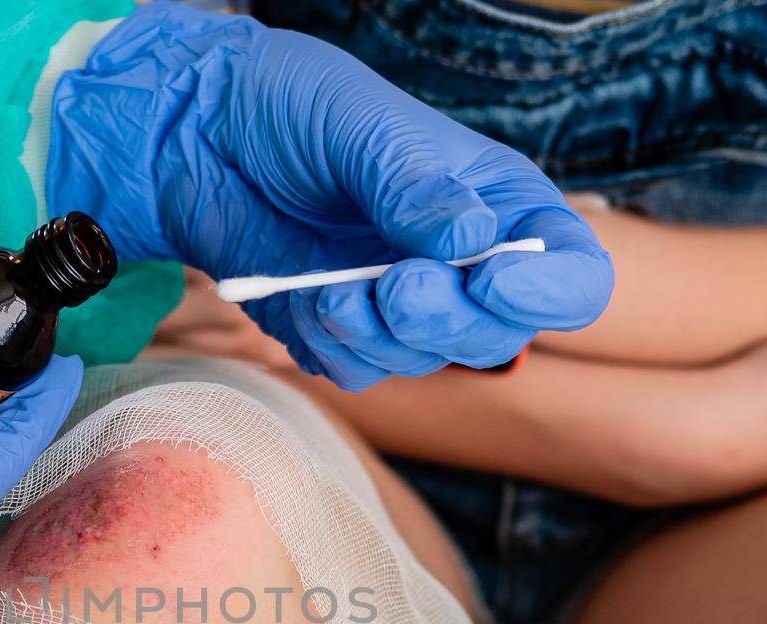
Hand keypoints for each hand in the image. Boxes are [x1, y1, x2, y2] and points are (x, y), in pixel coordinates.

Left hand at [47, 3, 611, 388]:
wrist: (197, 136)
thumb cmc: (288, 107)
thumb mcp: (358, 124)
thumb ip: (412, 184)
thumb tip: (469, 236)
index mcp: (496, 200)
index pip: (569, 274)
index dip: (546, 295)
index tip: (492, 282)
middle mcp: (460, 260)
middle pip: (497, 336)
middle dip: (445, 321)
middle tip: (395, 286)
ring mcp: (401, 301)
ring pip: (422, 361)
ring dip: (377, 336)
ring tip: (329, 290)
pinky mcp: (344, 330)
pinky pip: (358, 372)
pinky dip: (331, 347)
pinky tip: (303, 301)